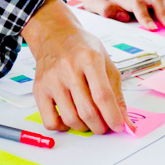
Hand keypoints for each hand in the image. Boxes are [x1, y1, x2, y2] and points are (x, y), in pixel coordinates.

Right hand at [22, 0, 129, 134]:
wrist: (55, 36)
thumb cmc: (82, 49)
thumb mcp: (106, 63)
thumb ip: (116, 93)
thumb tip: (125, 121)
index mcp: (89, 58)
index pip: (102, 95)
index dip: (113, 116)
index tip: (118, 127)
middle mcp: (68, 69)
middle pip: (87, 110)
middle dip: (99, 126)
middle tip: (103, 126)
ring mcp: (51, 80)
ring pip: (70, 118)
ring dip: (84, 128)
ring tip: (89, 122)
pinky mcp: (39, 90)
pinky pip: (50, 120)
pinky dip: (62, 128)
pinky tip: (69, 120)